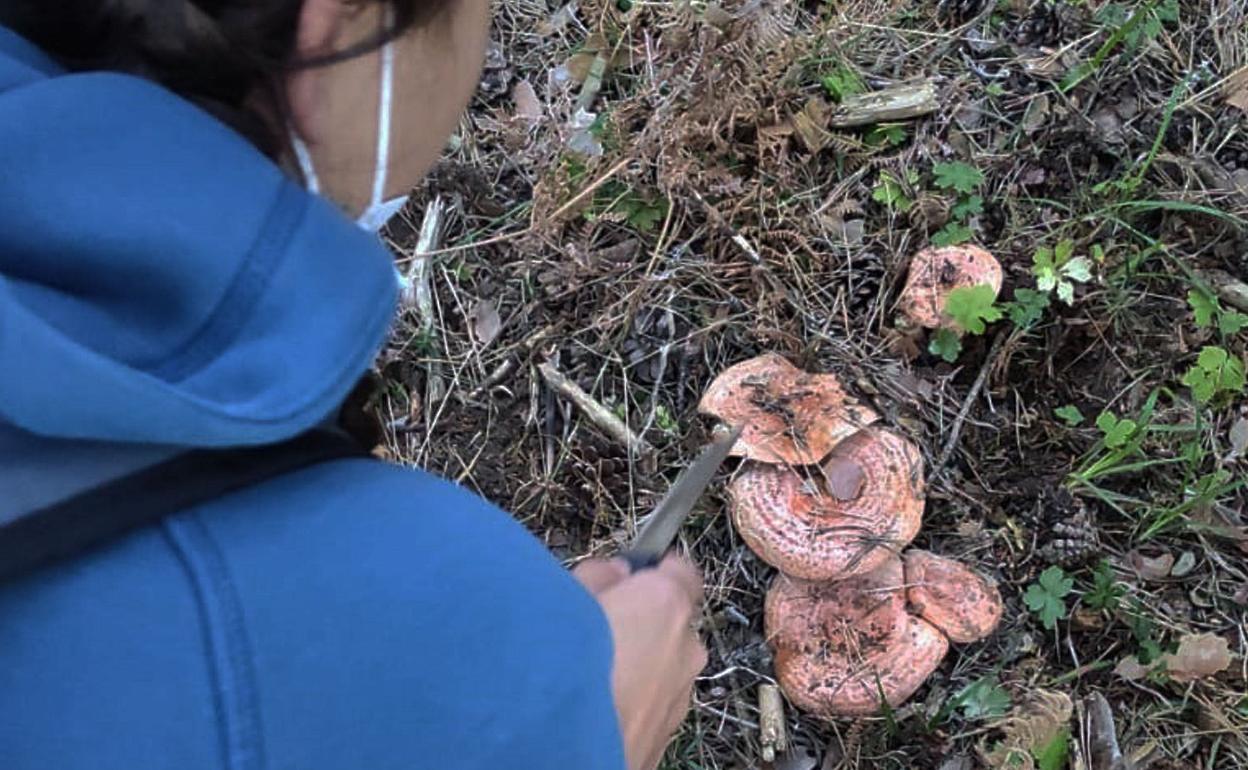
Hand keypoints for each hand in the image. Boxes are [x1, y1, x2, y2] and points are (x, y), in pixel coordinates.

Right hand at [573, 555, 707, 769]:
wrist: (558, 749)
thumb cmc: (559, 666)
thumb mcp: (563, 598)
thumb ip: (597, 577)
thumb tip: (612, 573)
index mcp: (665, 605)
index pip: (680, 571)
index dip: (654, 571)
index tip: (630, 575)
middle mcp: (684, 650)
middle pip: (673, 623)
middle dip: (642, 622)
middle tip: (596, 629)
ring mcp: (679, 698)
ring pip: (664, 669)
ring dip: (637, 667)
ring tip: (588, 677)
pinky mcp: (666, 737)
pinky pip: (653, 705)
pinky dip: (632, 702)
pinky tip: (594, 709)